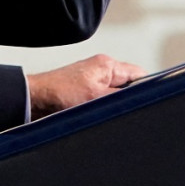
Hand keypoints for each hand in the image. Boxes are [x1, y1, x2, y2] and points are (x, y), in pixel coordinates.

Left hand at [25, 54, 144, 119]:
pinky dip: (103, 112)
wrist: (32, 102)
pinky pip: (103, 104)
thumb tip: (141, 102)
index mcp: (107, 65)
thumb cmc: (57, 94)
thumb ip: (121, 99)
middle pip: (130, 88)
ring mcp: (93, 84)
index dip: (149, 90)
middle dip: (130, 102)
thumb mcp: (96, 98)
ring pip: (116, 99)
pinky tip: (99, 119)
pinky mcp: (84, 96)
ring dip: (115, 109)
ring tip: (108, 116)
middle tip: (127, 114)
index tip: (152, 103)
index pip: (140, 75)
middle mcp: (101, 72)